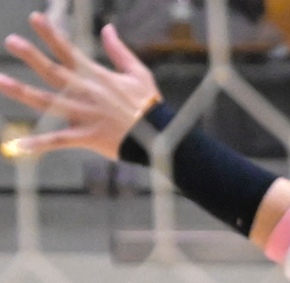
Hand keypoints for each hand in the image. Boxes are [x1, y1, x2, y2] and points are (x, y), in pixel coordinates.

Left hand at [0, 17, 159, 159]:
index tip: (34, 18)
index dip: (51, 34)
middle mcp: (86, 93)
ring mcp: (85, 115)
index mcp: (96, 77)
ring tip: (1, 81)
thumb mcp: (139, 74)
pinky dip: (39, 144)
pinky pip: (59, 140)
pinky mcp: (87, 136)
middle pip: (54, 72)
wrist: (161, 137)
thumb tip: (107, 28)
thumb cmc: (150, 105)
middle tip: (12, 41)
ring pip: (48, 102)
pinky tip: (18, 145)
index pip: (69, 51)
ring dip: (23, 92)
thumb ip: (119, 51)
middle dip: (32, 56)